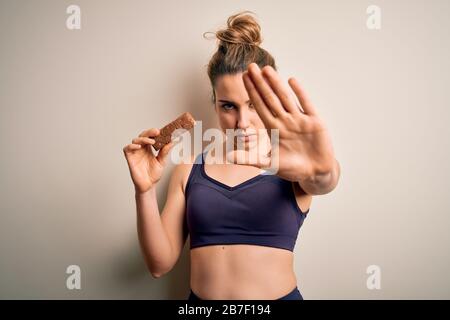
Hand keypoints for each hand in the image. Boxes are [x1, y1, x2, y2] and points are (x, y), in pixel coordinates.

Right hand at [123, 128, 173, 192]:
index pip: (150, 136)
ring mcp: (135, 153)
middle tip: (156, 132)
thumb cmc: (154, 174)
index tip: (161, 131)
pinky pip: (127, 149)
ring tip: (151, 141)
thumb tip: (173, 141)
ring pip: (135, 140)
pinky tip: (139, 147)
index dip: (154, 132)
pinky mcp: (130, 159)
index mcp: (149, 148)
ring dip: (143, 138)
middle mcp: (141, 149)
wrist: (149, 186)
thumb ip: (165, 151)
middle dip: (149, 132)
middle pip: (142, 136)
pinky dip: (132, 146)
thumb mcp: (162, 161)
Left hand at [227, 63, 335, 181]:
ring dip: (276, 84)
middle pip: (270, 98)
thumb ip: (250, 159)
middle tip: (251, 66)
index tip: (244, 78)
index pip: (260, 106)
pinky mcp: (315, 122)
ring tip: (267, 69)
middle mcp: (285, 121)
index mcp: (274, 129)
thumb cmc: (293, 169)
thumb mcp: (270, 164)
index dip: (252, 92)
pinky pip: (306, 104)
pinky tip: (292, 80)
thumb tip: (228, 157)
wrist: (315, 173)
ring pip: (285, 98)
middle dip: (260, 83)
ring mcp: (299, 120)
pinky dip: (300, 93)